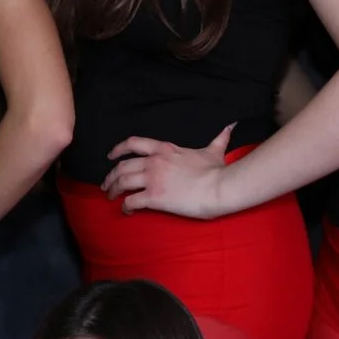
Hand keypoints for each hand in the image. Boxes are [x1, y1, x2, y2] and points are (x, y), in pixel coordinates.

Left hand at [103, 125, 233, 218]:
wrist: (219, 187)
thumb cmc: (216, 171)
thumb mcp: (215, 150)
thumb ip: (219, 138)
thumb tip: (230, 127)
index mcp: (164, 149)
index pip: (133, 144)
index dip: (118, 149)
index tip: (110, 155)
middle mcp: (154, 162)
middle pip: (122, 166)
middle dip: (111, 175)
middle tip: (107, 184)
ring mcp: (152, 179)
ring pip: (122, 182)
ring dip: (113, 190)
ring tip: (111, 197)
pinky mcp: (153, 197)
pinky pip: (131, 202)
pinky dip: (125, 207)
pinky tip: (126, 211)